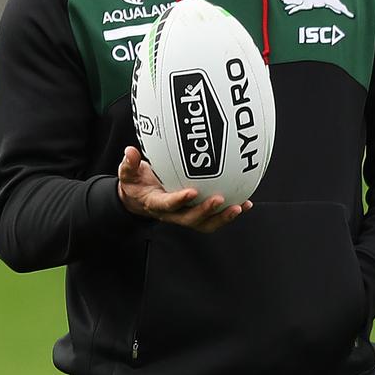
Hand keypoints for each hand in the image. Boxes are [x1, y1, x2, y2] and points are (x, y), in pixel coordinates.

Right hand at [116, 146, 250, 232]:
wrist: (139, 200)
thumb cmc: (136, 185)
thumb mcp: (128, 174)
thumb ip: (129, 164)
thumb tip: (130, 152)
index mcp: (156, 203)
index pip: (167, 205)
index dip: (179, 200)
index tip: (191, 192)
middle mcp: (173, 213)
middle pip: (191, 219)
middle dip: (206, 211)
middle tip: (220, 199)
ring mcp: (186, 216)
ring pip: (206, 223)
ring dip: (223, 217)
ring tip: (239, 207)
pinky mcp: (196, 214)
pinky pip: (215, 217)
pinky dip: (230, 212)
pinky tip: (246, 203)